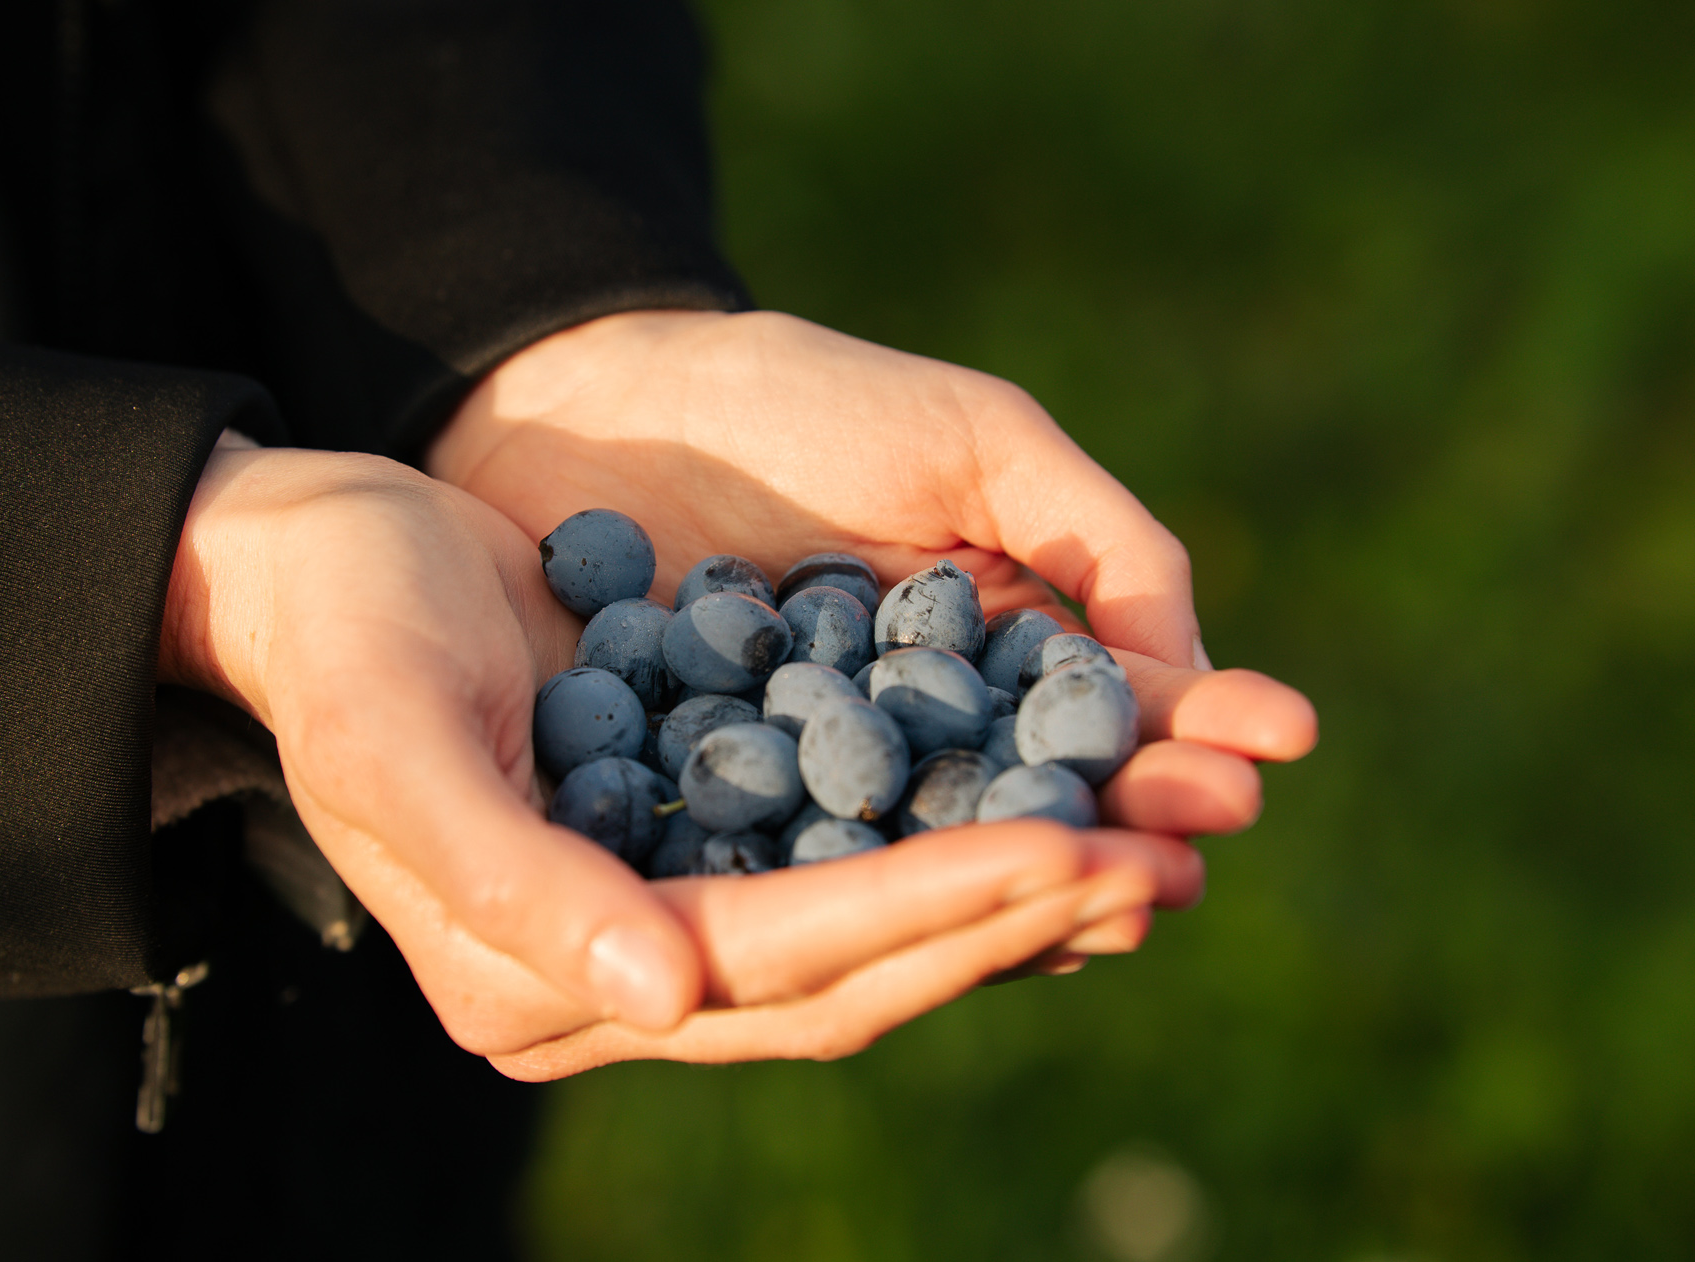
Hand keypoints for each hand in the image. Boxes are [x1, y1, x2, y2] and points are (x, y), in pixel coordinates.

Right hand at [160, 441, 1199, 1078]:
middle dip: (1007, 917)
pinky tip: (1055, 797)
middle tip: (1162, 861)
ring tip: (1151, 844)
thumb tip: (665, 999)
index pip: (775, 962)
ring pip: (870, 930)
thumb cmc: (347, 642)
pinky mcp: (699, 847)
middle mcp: (617, 979)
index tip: (1071, 854)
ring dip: (1010, 892)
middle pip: (849, 971)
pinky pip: (851, 863)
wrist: (324, 568)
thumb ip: (517, 885)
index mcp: (541, 983)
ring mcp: (664, 919)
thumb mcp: (401, 745)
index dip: (927, 915)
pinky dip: (953, 834)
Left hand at [429, 310, 1317, 844]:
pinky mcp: (717, 813)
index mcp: (1000, 653)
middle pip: (1036, 806)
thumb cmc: (802, 403)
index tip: (1275, 746)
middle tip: (1192, 857)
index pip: (1107, 716)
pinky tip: (919, 918)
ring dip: (1022, 891)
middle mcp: (925, 738)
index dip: (1188, 733)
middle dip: (1124, 828)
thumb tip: (1197, 677)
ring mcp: (822, 788)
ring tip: (1109, 909)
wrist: (594, 403)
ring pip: (936, 859)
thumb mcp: (978, 441)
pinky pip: (799, 864)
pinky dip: (860, 894)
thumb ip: (1097, 543)